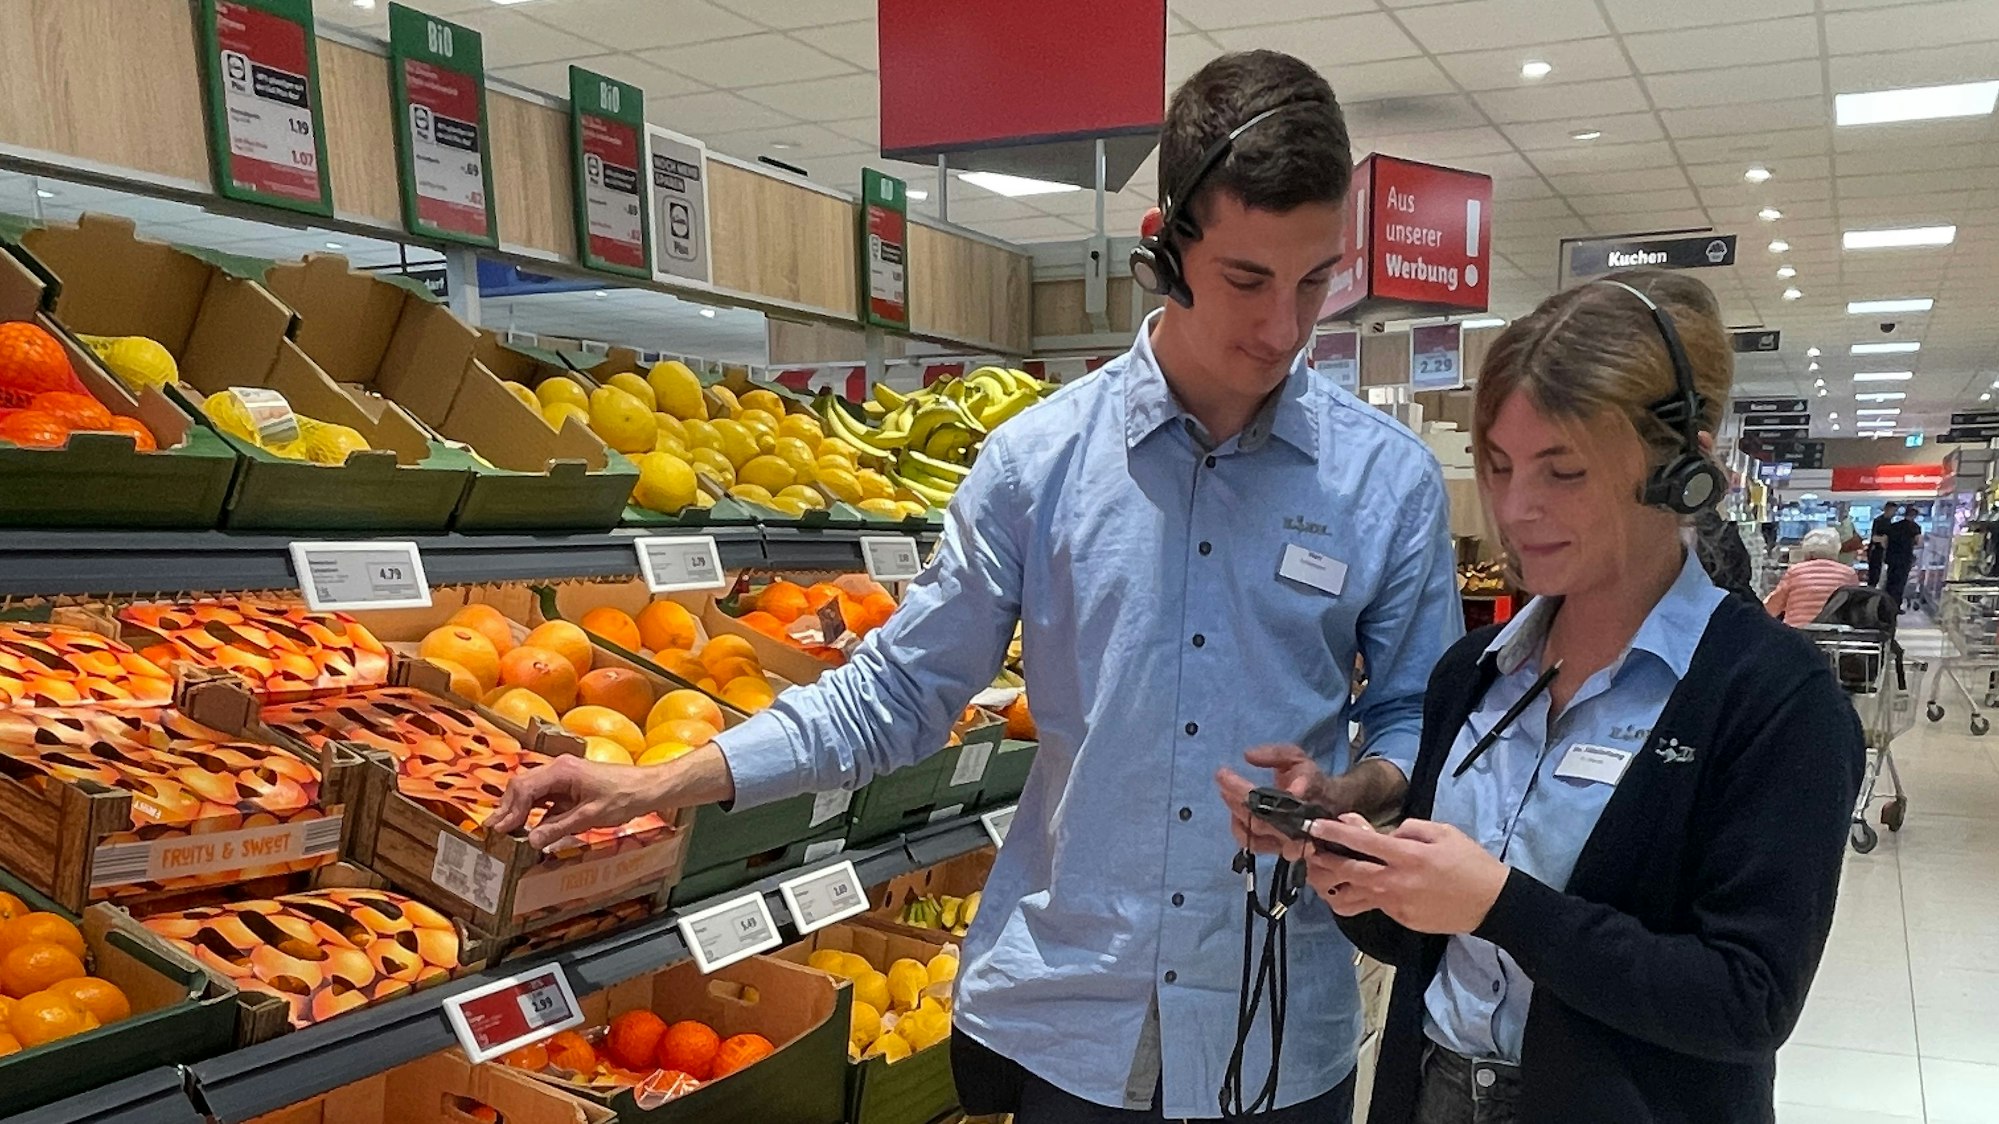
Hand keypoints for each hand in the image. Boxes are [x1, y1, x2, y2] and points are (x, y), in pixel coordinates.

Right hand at [488, 755, 668, 851]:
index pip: (525, 788)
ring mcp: (564, 777)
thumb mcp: (590, 817)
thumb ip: (559, 828)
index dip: (510, 811)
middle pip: (522, 787)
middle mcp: (559, 769)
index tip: (500, 830)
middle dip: (507, 809)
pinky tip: (528, 829)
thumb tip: (531, 841)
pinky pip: (545, 798)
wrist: (648, 788)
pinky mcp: (570, 786)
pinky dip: (534, 812)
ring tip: (504, 831)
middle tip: (492, 831)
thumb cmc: (624, 797)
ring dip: (518, 811)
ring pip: (531, 792)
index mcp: (562, 770)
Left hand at [1214, 744, 1336, 860]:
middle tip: (1222, 779)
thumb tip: (1248, 756)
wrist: (1331, 804)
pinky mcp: (1282, 848)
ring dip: (1237, 816)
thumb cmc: (1309, 778)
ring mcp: (1291, 839)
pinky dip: (1241, 832)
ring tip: (1226, 795)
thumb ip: (1275, 754)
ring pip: (1257, 834)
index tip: (1222, 773)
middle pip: (1262, 818)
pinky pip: (1256, 846)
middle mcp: (1300, 821)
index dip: (1245, 789)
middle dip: (1236, 799)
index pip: (1272, 794)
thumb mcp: (1296, 757)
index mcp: (1306, 794)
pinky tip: (1235, 816)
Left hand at [1303, 815, 1508, 934]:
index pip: (1362, 842)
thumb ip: (1409, 828)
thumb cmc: (1470, 862)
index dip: (1334, 833)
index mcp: (1408, 856)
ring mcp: (1396, 904)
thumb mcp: (1444, 833)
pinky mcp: (1400, 919)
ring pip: (1350, 897)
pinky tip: (1355, 887)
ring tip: (1322, 873)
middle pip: (1347, 872)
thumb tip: (1380, 831)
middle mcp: (1396, 881)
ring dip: (1331, 885)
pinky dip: (1359, 896)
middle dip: (1322, 860)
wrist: (1491, 903)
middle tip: (1308, 851)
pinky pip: (1371, 906)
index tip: (1314, 827)